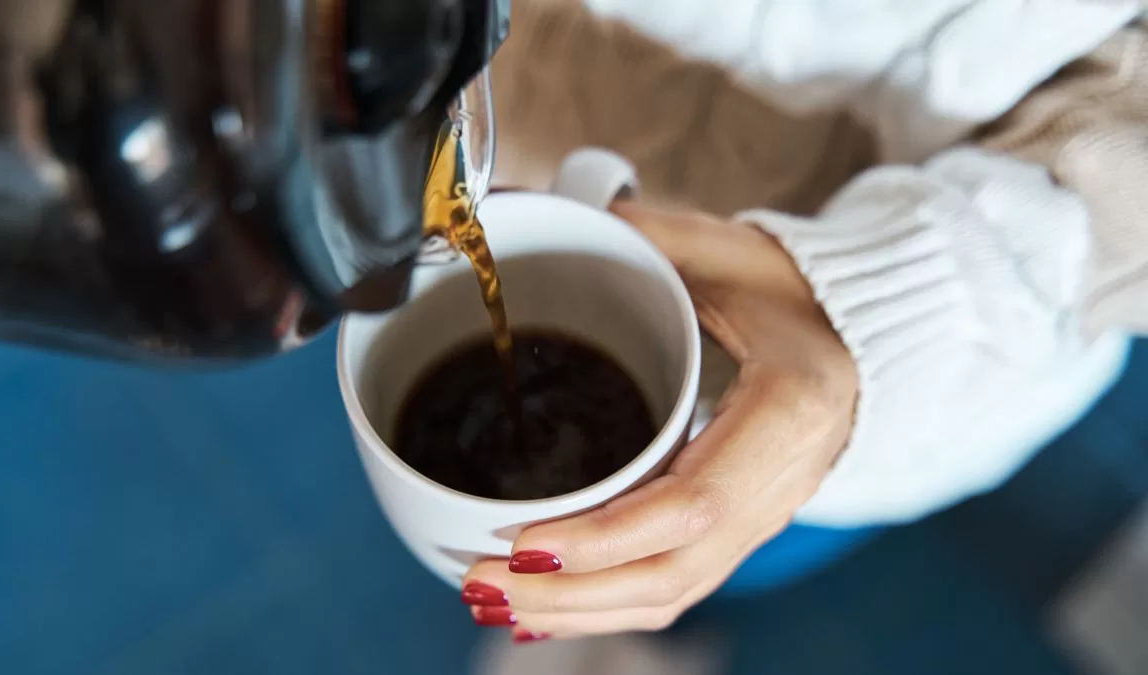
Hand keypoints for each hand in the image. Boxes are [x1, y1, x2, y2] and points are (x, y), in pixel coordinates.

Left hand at [460, 201, 858, 641]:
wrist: (863, 332)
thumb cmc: (798, 289)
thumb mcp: (729, 251)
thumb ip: (646, 236)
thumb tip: (543, 212)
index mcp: (788, 411)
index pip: (693, 503)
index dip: (605, 536)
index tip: (522, 542)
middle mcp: (781, 483)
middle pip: (672, 573)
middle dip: (569, 594)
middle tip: (479, 582)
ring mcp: (765, 516)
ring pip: (671, 594)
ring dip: (578, 613)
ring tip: (494, 602)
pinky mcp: (743, 528)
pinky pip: (675, 586)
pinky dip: (607, 608)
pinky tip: (548, 609)